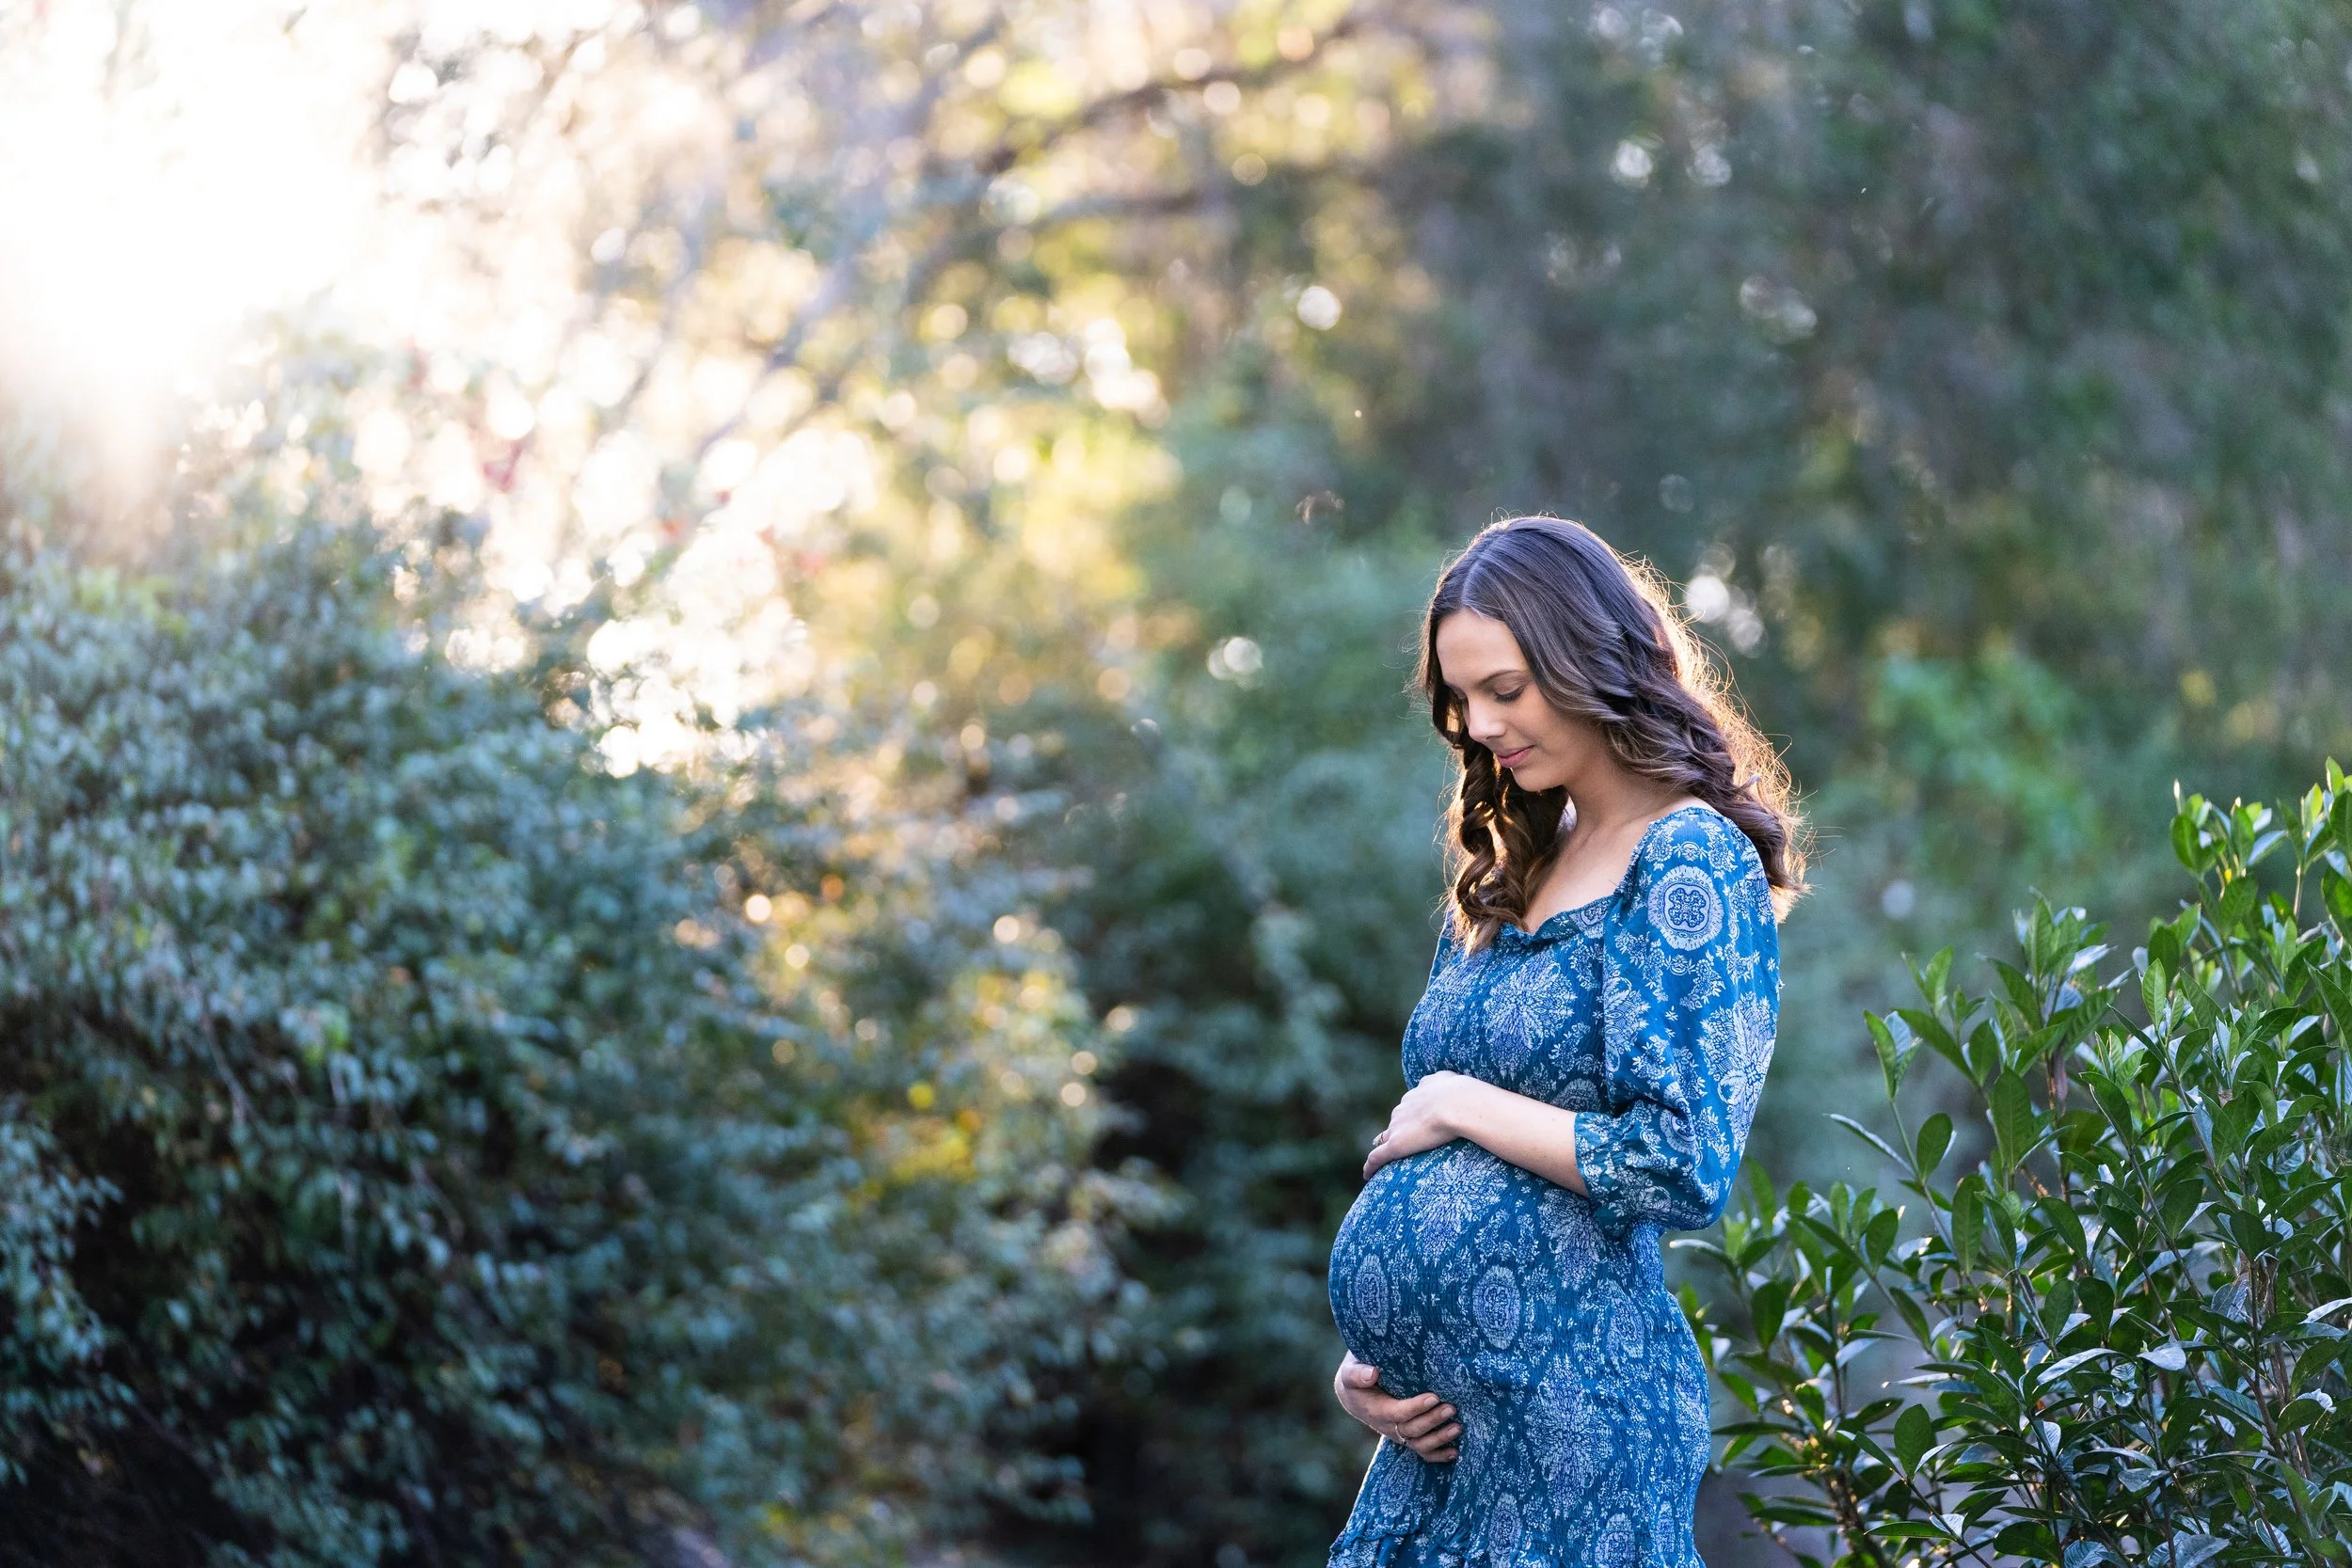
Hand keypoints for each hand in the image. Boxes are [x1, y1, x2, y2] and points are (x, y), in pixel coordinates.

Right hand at [1334, 1352, 1460, 1462]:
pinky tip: (1454, 1452)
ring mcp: (1399, 1434)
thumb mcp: (1350, 1372)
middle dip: (1433, 1420)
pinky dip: (1438, 1455)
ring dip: (1439, 1438)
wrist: (1355, 1395)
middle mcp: (1388, 1426)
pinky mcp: (1408, 1437)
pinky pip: (1423, 1451)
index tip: (1434, 1396)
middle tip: (1451, 1408)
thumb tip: (1372, 1374)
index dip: (1416, 1407)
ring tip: (1458, 1427)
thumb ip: (1357, 1373)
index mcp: (1376, 1410)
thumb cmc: (1356, 1379)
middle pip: (1412, 1429)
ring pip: (1420, 1444)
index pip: (1398, 1413)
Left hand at [1364, 1070, 1486, 1178]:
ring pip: (1386, 1138)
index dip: (1410, 1116)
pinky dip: (1371, 1166)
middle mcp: (1404, 1108)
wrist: (1459, 1105)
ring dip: (1387, 1146)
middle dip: (1399, 1130)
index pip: (1409, 1107)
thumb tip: (1445, 1083)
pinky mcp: (1396, 1144)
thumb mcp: (1451, 1079)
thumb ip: (1443, 1081)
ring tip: (1386, 1162)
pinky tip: (1367, 1175)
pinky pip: (1377, 1157)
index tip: (1412, 1124)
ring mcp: (1398, 1127)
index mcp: (1418, 1094)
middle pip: (1397, 1121)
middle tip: (1406, 1144)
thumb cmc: (1463, 1094)